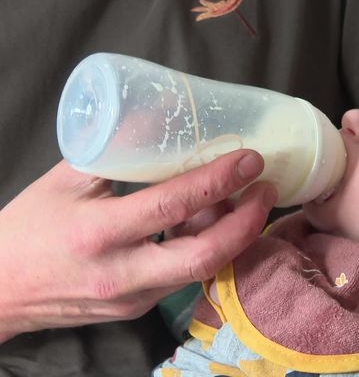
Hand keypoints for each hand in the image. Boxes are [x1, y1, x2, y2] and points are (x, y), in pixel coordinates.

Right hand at [0, 149, 276, 341]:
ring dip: (231, 235)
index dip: (217, 180)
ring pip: (200, 269)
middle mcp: (121, 273)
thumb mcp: (66, 180)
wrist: (0, 289)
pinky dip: (205, 248)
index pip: (171, 204)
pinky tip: (210, 223)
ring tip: (243, 201)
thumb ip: (115, 150)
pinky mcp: (138, 309)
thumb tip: (158, 115)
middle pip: (204, 255)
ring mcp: (133, 298)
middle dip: (247, 222)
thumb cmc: (29, 228)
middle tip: (266, 189)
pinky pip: (184, 277)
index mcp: (98, 232)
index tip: (249, 159)